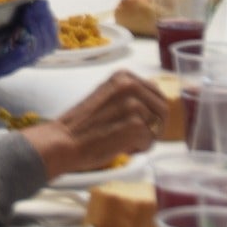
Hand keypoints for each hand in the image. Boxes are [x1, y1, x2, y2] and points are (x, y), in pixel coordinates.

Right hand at [25, 71, 167, 177]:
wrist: (64, 141)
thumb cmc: (82, 124)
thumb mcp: (107, 96)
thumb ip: (130, 93)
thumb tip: (155, 90)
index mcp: (124, 77)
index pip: (156, 93)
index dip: (151, 112)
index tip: (139, 122)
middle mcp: (131, 86)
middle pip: (162, 110)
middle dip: (154, 127)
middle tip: (134, 136)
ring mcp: (134, 105)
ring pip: (157, 127)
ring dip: (144, 139)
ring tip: (122, 140)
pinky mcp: (135, 126)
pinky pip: (150, 142)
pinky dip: (138, 149)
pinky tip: (120, 147)